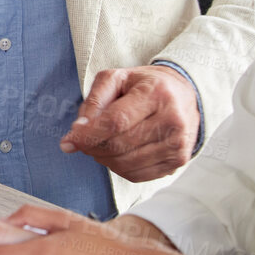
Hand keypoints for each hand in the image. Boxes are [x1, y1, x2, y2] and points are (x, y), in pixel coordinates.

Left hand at [59, 65, 199, 181]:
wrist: (183, 96)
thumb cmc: (145, 86)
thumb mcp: (116, 78)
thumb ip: (94, 101)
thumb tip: (76, 132)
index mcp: (156, 94)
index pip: (116, 121)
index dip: (89, 134)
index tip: (70, 140)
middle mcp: (172, 120)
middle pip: (120, 145)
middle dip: (92, 147)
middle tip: (82, 141)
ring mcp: (178, 144)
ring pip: (126, 164)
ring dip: (103, 159)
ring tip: (99, 145)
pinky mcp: (177, 162)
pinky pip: (137, 175)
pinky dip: (118, 168)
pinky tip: (116, 154)